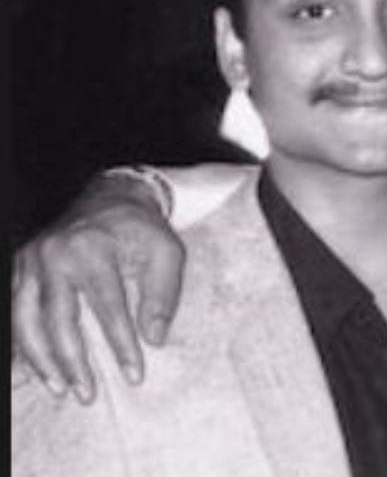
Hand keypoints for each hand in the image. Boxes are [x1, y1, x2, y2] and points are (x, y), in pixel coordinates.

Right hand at [11, 172, 184, 403]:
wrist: (112, 196)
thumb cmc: (143, 230)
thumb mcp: (167, 252)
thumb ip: (164, 294)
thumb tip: (154, 338)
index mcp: (93, 248)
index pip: (107, 307)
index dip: (121, 344)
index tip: (134, 374)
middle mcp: (55, 255)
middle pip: (58, 318)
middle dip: (72, 361)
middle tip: (87, 394)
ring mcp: (32, 260)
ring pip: (26, 319)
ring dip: (40, 359)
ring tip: (59, 388)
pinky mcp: (21, 267)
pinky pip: (15, 311)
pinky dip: (22, 343)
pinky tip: (32, 369)